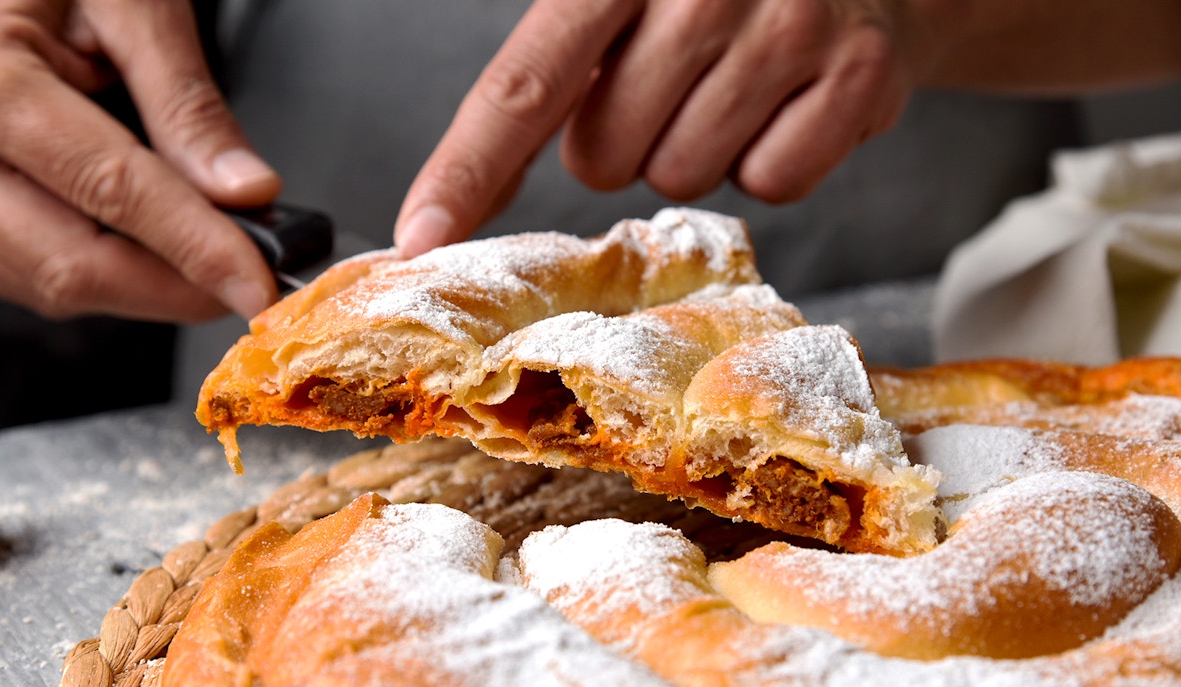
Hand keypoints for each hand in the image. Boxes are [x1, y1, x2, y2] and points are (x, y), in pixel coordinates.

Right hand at [0, 0, 282, 321]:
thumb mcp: (128, 4)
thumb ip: (185, 103)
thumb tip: (244, 191)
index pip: (113, 192)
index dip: (198, 250)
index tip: (258, 285)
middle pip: (72, 264)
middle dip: (175, 288)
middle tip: (249, 280)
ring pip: (46, 281)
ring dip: (140, 286)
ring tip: (203, 254)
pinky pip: (22, 269)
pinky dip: (99, 271)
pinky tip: (145, 246)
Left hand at [395, 0, 937, 256]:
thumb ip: (552, 71)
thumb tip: (457, 195)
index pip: (525, 83)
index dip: (468, 168)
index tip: (421, 235)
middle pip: (605, 156)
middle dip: (623, 140)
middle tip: (667, 84)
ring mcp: (789, 24)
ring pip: (683, 175)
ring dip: (693, 148)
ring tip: (733, 83)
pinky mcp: (858, 72)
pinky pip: (771, 183)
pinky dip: (768, 161)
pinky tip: (786, 103)